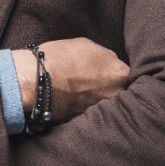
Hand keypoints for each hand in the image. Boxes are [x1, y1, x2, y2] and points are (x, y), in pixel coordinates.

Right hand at [12, 37, 129, 122]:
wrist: (38, 80)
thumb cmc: (61, 57)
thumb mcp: (87, 45)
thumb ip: (105, 56)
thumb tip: (109, 62)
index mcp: (120, 73)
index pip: (126, 74)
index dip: (114, 72)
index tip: (105, 72)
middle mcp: (116, 94)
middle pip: (119, 91)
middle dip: (109, 87)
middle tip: (93, 81)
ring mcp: (102, 109)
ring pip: (105, 103)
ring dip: (97, 98)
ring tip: (81, 90)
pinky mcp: (87, 120)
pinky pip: (91, 112)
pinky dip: (84, 106)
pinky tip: (74, 98)